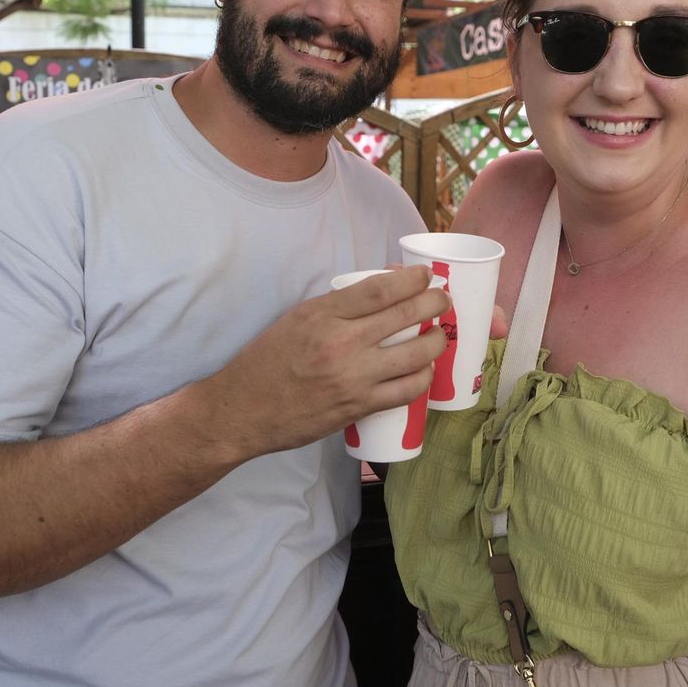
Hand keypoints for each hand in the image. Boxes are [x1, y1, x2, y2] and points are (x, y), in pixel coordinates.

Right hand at [199, 265, 449, 456]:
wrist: (243, 410)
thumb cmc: (267, 361)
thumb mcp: (297, 319)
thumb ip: (337, 305)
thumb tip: (382, 288)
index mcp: (323, 314)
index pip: (380, 288)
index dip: (412, 279)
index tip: (425, 276)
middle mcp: (341, 343)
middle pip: (404, 316)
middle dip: (435, 303)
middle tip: (444, 299)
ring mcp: (353, 377)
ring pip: (415, 355)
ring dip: (437, 341)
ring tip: (439, 335)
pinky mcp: (359, 407)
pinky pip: (406, 391)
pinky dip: (423, 377)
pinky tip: (425, 370)